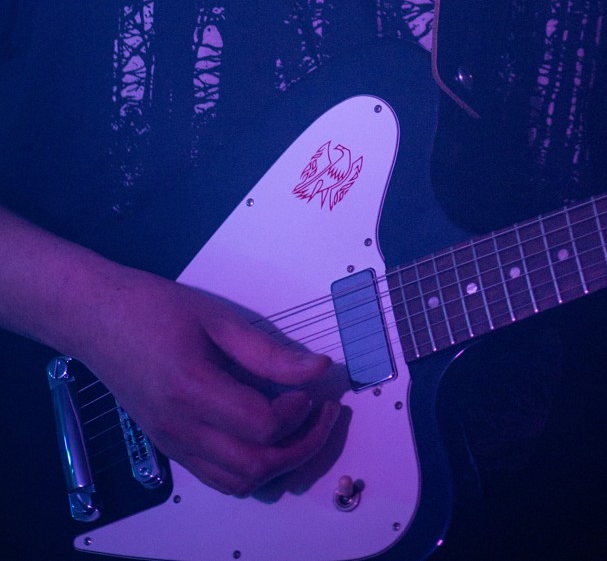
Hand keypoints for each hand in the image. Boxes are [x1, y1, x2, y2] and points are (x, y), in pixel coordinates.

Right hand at [75, 265, 339, 494]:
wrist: (96, 319)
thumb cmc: (154, 308)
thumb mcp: (217, 317)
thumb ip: (268, 350)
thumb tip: (317, 369)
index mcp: (193, 391)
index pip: (262, 427)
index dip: (299, 412)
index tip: (311, 386)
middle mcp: (181, 429)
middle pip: (256, 468)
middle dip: (302, 446)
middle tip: (324, 412)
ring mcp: (173, 444)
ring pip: (238, 483)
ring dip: (279, 464)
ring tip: (301, 426)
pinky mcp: (169, 447)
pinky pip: (218, 477)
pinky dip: (251, 467)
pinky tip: (266, 435)